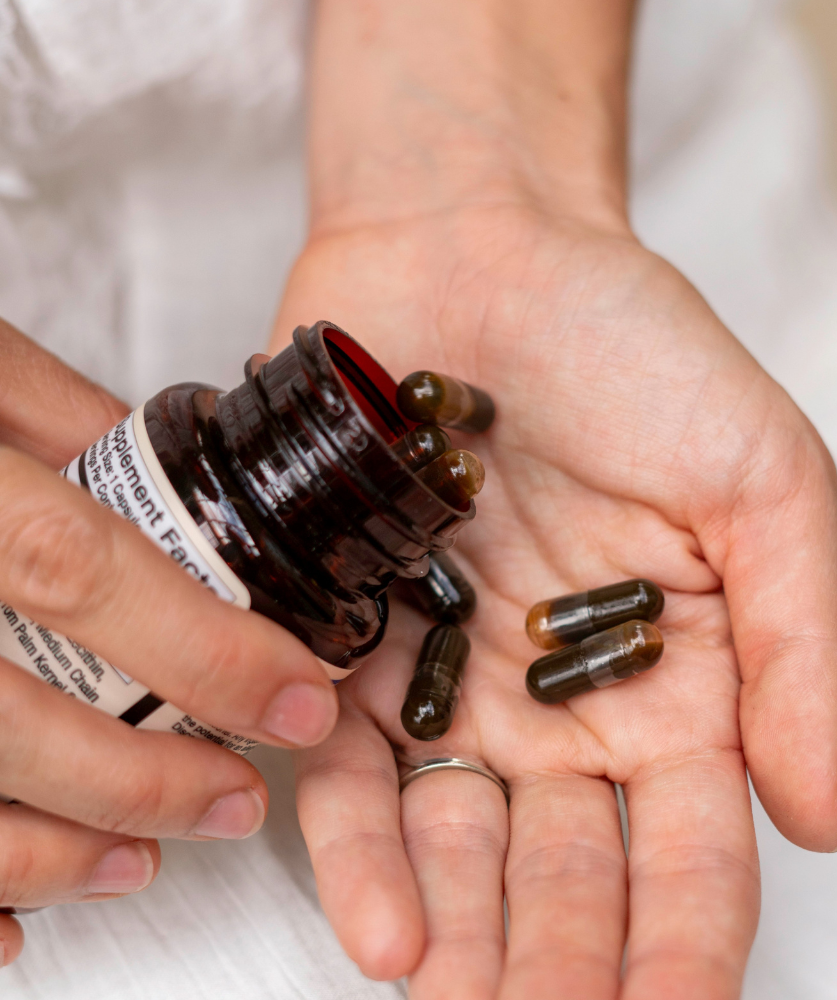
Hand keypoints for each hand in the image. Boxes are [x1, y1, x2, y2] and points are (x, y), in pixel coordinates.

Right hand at [0, 321, 340, 963]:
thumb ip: (60, 416)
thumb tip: (163, 477)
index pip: (79, 572)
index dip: (201, 648)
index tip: (298, 696)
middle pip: (8, 714)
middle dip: (141, 778)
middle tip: (236, 798)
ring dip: (45, 851)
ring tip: (139, 861)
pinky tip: (6, 928)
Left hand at [274, 203, 836, 998]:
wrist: (483, 253)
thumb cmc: (636, 349)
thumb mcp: (765, 484)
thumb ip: (799, 650)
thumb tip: (820, 815)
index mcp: (672, 676)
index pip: (691, 847)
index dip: (689, 946)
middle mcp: (559, 698)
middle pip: (567, 869)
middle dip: (564, 966)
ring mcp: (450, 679)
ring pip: (458, 847)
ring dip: (463, 943)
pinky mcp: (351, 640)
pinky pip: (351, 771)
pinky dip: (364, 851)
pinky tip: (387, 935)